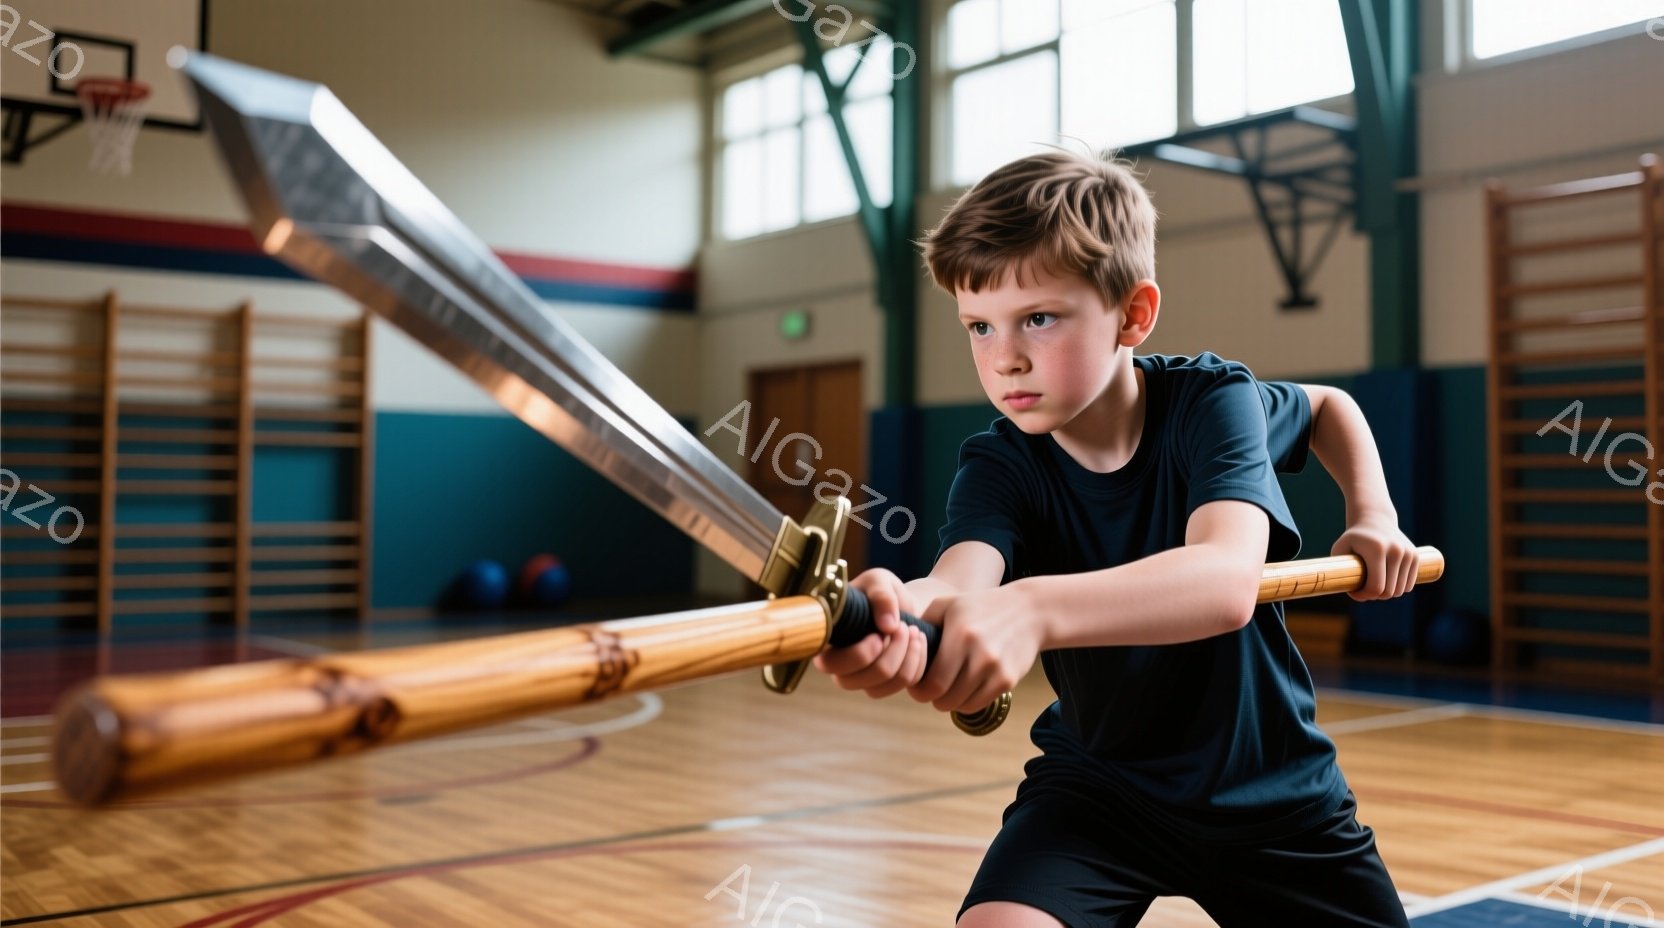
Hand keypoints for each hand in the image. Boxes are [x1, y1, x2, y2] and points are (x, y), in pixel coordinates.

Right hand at [811, 568, 929, 698]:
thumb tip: (888, 626)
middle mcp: (840, 668)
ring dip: (907, 657)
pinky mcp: (887, 684)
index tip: (881, 631)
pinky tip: (919, 640)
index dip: (861, 653)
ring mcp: (863, 680)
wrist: (902, 603)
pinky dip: (918, 662)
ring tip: (914, 630)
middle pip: (861, 680)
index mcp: (827, 642)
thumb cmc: (880, 591)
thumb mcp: (879, 581)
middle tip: (904, 627)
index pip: (832, 665)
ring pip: (885, 686)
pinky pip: (905, 685)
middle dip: (891, 653)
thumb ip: (881, 595)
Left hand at [908, 582, 1043, 715]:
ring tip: (948, 685)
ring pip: (960, 705)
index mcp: (959, 635)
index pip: (931, 683)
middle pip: (943, 698)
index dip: (918, 688)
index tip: (917, 681)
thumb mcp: (947, 604)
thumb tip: (898, 647)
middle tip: (930, 687)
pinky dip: (967, 701)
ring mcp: (996, 670)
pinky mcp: (1008, 680)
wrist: (1029, 611)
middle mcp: (979, 654)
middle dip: (931, 697)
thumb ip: (921, 624)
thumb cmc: (980, 607)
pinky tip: (964, 686)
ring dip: (949, 700)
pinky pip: (978, 704)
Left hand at [1332, 514, 1419, 600]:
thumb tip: (1343, 588)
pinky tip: (1386, 580)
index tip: (1353, 592)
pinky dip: (1398, 588)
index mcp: (1376, 549)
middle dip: (1374, 595)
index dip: (1364, 596)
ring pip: (1400, 591)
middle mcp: (1396, 551)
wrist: (1376, 520)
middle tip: (1362, 588)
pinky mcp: (1416, 556)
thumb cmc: (1354, 538)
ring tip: (1373, 584)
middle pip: (1389, 592)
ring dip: (1386, 593)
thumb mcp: (1340, 549)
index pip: (1376, 587)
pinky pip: (1408, 585)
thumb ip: (1335, 569)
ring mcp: (1408, 553)